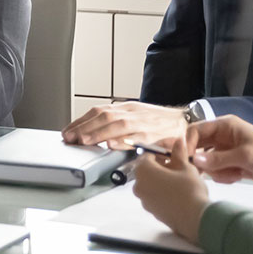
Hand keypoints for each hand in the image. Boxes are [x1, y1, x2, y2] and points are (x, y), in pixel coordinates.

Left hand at [63, 101, 188, 149]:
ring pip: (118, 125)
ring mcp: (143, 123)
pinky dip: (123, 141)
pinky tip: (111, 145)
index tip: (67, 132)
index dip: (81, 121)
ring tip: (85, 141)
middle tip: (70, 138)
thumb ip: (114, 123)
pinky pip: (137, 137)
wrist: (184, 121)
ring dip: (99, 133)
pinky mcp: (154, 135)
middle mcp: (132, 113)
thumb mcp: (134, 116)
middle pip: (104, 117)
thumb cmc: (158, 122)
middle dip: (85, 128)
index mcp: (125, 108)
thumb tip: (90, 133)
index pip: (98, 111)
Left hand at [130, 146, 211, 243]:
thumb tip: (179, 141)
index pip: (148, 153)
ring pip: (152, 182)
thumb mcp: (185, 167)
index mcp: (143, 171)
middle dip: (163, 161)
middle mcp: (138, 185)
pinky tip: (179, 188)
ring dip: (164, 175)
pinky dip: (164, 188)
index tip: (174, 146)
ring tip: (182, 173)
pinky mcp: (152, 211)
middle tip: (179, 159)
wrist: (195, 218)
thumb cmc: (189, 189)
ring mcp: (144, 200)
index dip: (162, 147)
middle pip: (148, 168)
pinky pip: (155, 194)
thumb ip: (179, 153)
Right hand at [184, 115, 252, 185]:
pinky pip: (217, 172)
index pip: (195, 131)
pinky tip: (239, 177)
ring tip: (234, 174)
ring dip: (217, 171)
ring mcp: (226, 151)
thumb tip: (194, 161)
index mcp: (225, 126)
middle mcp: (222, 137)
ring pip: (206, 162)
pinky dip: (224, 177)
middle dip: (202, 161)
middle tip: (206, 173)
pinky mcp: (231, 164)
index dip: (188, 145)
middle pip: (198, 147)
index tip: (188, 161)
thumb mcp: (244, 156)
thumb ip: (218, 159)